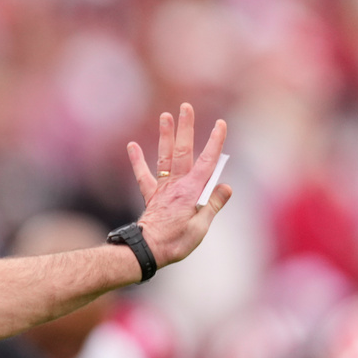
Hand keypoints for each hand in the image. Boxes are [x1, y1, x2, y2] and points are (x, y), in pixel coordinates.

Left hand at [129, 103, 231, 267]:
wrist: (147, 250)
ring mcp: (162, 188)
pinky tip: (131, 145)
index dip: (215, 142)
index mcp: (190, 191)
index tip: (221, 124)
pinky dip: (137, 160)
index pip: (207, 162)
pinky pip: (143, 175)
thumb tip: (226, 186)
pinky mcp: (151, 195)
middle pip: (183, 151)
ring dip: (165, 136)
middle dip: (185, 128)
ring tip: (165, 116)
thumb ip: (213, 204)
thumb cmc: (176, 242)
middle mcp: (175, 185)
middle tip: (185, 107)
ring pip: (165, 157)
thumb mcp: (201, 226)